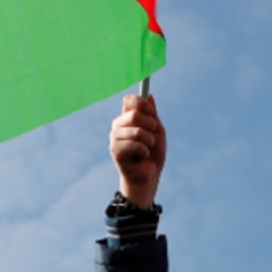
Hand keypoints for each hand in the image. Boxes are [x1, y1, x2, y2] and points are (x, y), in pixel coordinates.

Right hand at [110, 94, 166, 208]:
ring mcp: (115, 138)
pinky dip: (144, 151)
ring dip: (149, 141)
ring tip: (147, 149)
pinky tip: (141, 157)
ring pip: (136, 131)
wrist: (149, 176)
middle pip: (133, 114)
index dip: (142, 103)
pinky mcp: (115, 151)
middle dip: (150, 125)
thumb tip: (149, 95)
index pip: (129, 100)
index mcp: (127, 118)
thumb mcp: (157, 131)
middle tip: (152, 136)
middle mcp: (118, 126)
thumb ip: (152, 115)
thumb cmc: (153, 154)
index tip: (152, 113)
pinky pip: (134, 145)